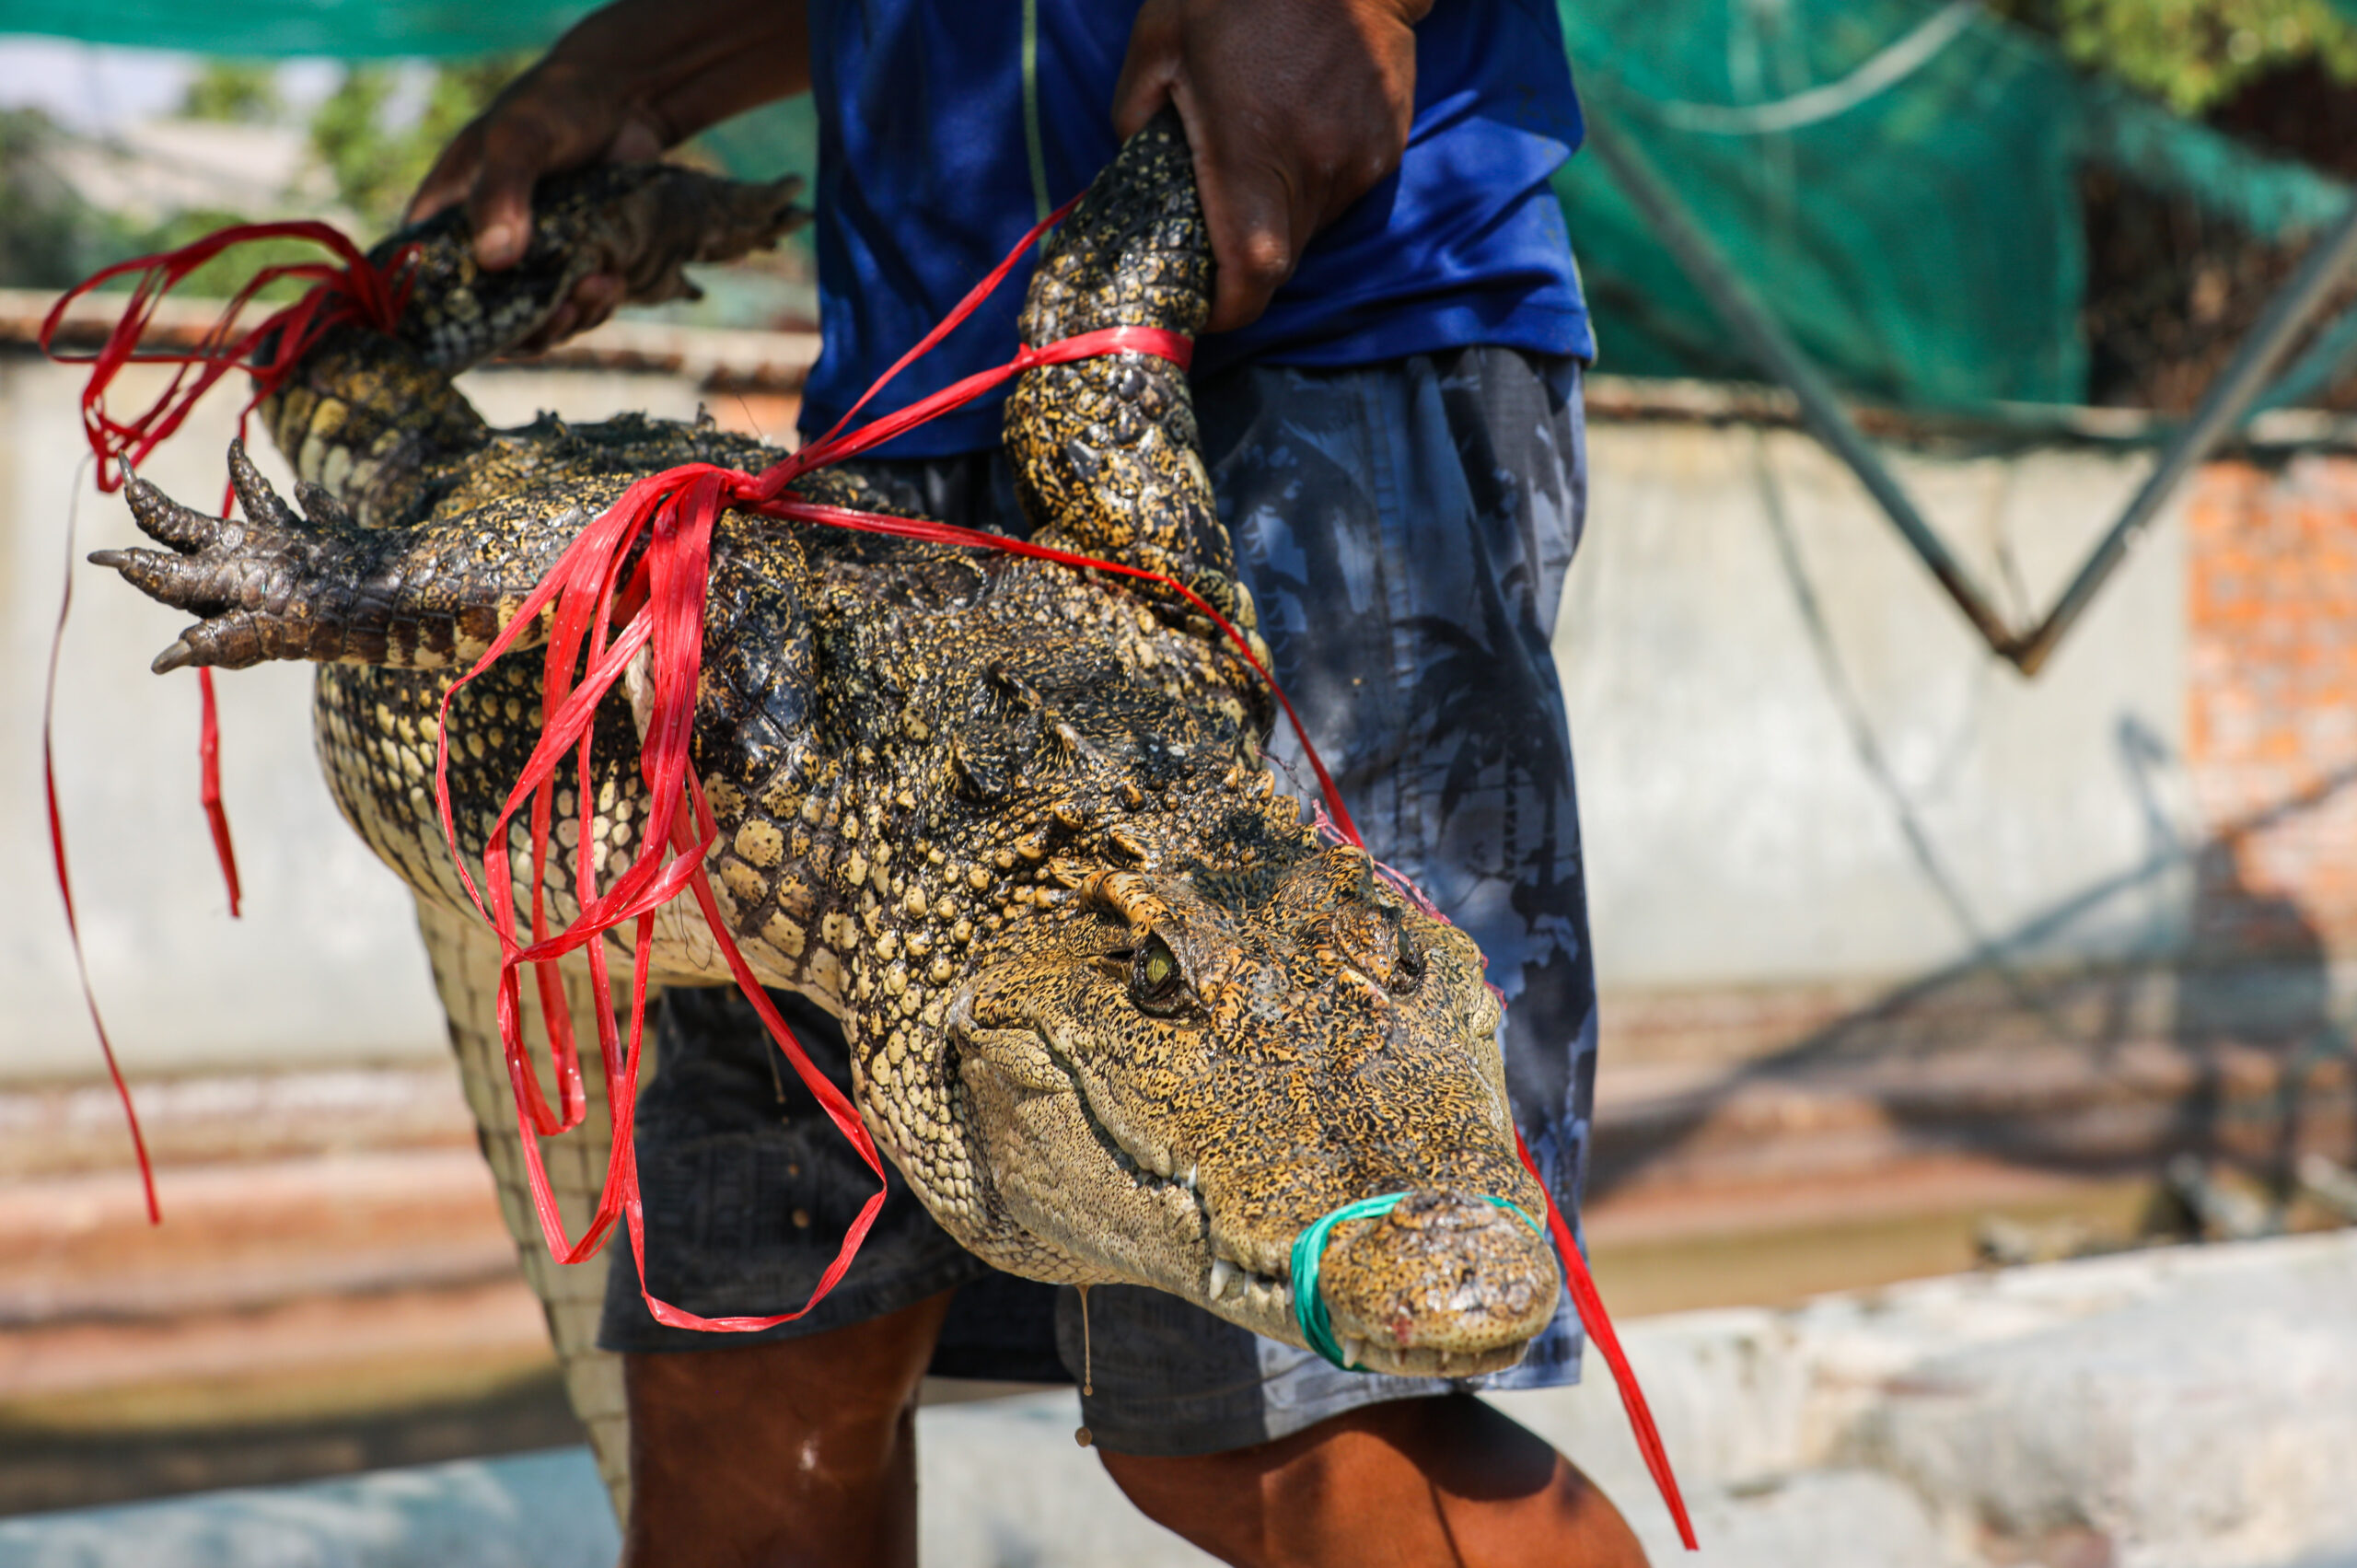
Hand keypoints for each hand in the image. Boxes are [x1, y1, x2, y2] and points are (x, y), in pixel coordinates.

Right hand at [404, 0, 810, 349]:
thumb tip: (495, 259)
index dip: (448, 318)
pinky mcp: (574, 266)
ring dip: (568, 321)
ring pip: (538, 321)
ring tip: (597, 288)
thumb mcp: (518, 138)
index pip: (426, 283)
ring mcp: (532, 261)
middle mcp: (483, 247)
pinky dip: (594, 306)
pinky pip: (578, 307)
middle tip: (561, 315)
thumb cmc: (552, 105)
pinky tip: (613, 282)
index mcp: (446, 217)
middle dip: (526, 330)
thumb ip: (501, 192)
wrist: (622, 99)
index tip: (488, 329)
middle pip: (488, 318)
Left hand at [1113, 0, 1429, 333]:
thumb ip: (1136, 120)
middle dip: (1244, 261)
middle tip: (1213, 226)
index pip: (1251, 276)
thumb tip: (1137, 168)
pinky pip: (1344, 190)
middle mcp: (1315, 169)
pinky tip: (1298, 127)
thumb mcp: (1158, 42)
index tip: (1202, 307)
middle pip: (1280, 261)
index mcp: (1252, 153)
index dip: (1226, 309)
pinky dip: (1315, 181)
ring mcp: (1360, 159)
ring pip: (1312, 226)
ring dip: (1280, 214)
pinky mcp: (1388, 142)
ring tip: (1259, 153)